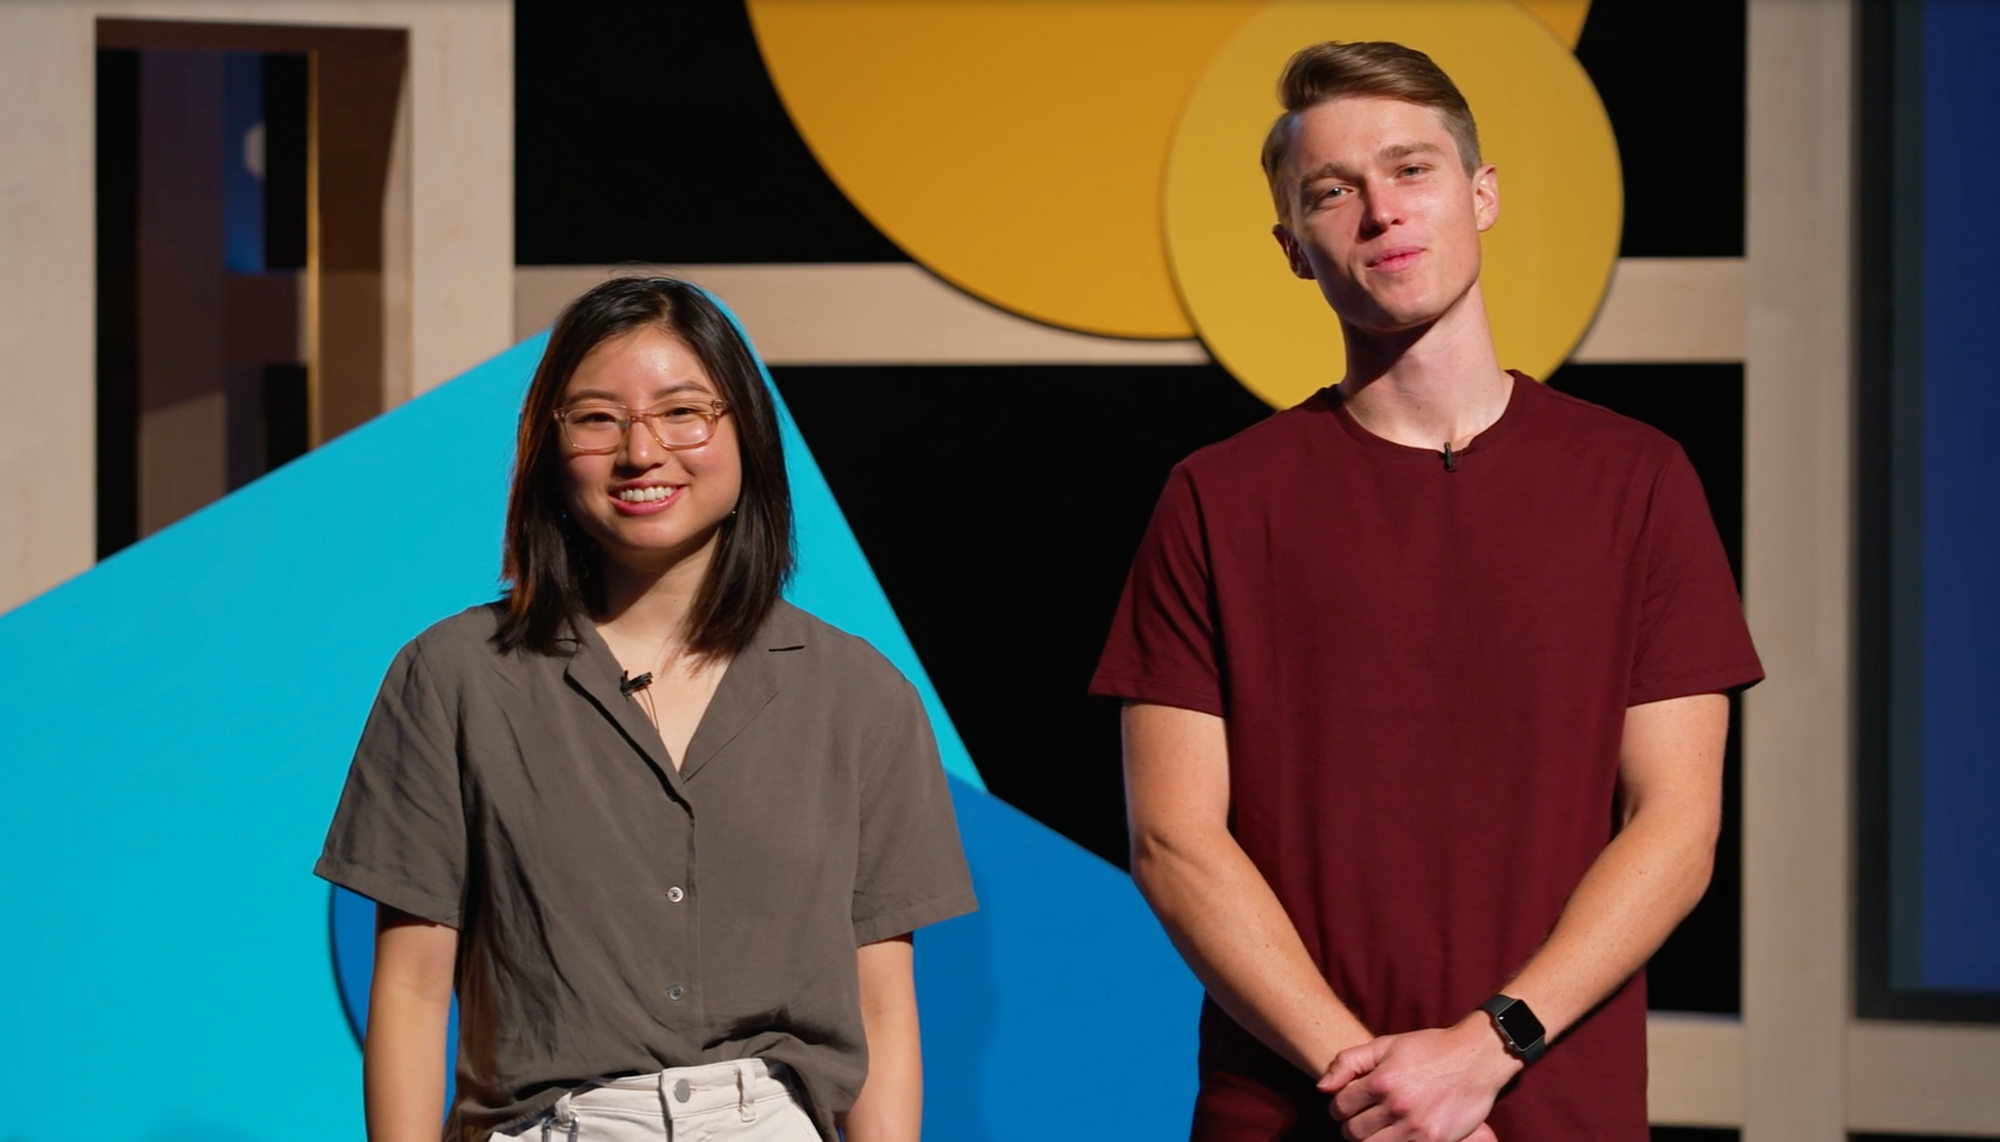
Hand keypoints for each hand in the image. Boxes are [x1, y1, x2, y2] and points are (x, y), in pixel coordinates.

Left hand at [1317, 1015, 1521, 1141]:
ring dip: (1368, 1139)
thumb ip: (1349, 1062)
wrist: (1476, 1059)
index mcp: (1382, 1081)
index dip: (1339, 1107)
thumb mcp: (1386, 1044)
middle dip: (1350, 1126)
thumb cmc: (1429, 1049)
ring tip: (1376, 1128)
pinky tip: (1394, 1134)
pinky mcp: (1433, 1141)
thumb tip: (1321, 1087)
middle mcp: (1397, 1106)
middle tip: (1359, 1119)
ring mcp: (1416, 1127)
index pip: (1340, 1107)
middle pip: (1353, 1133)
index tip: (1347, 1105)